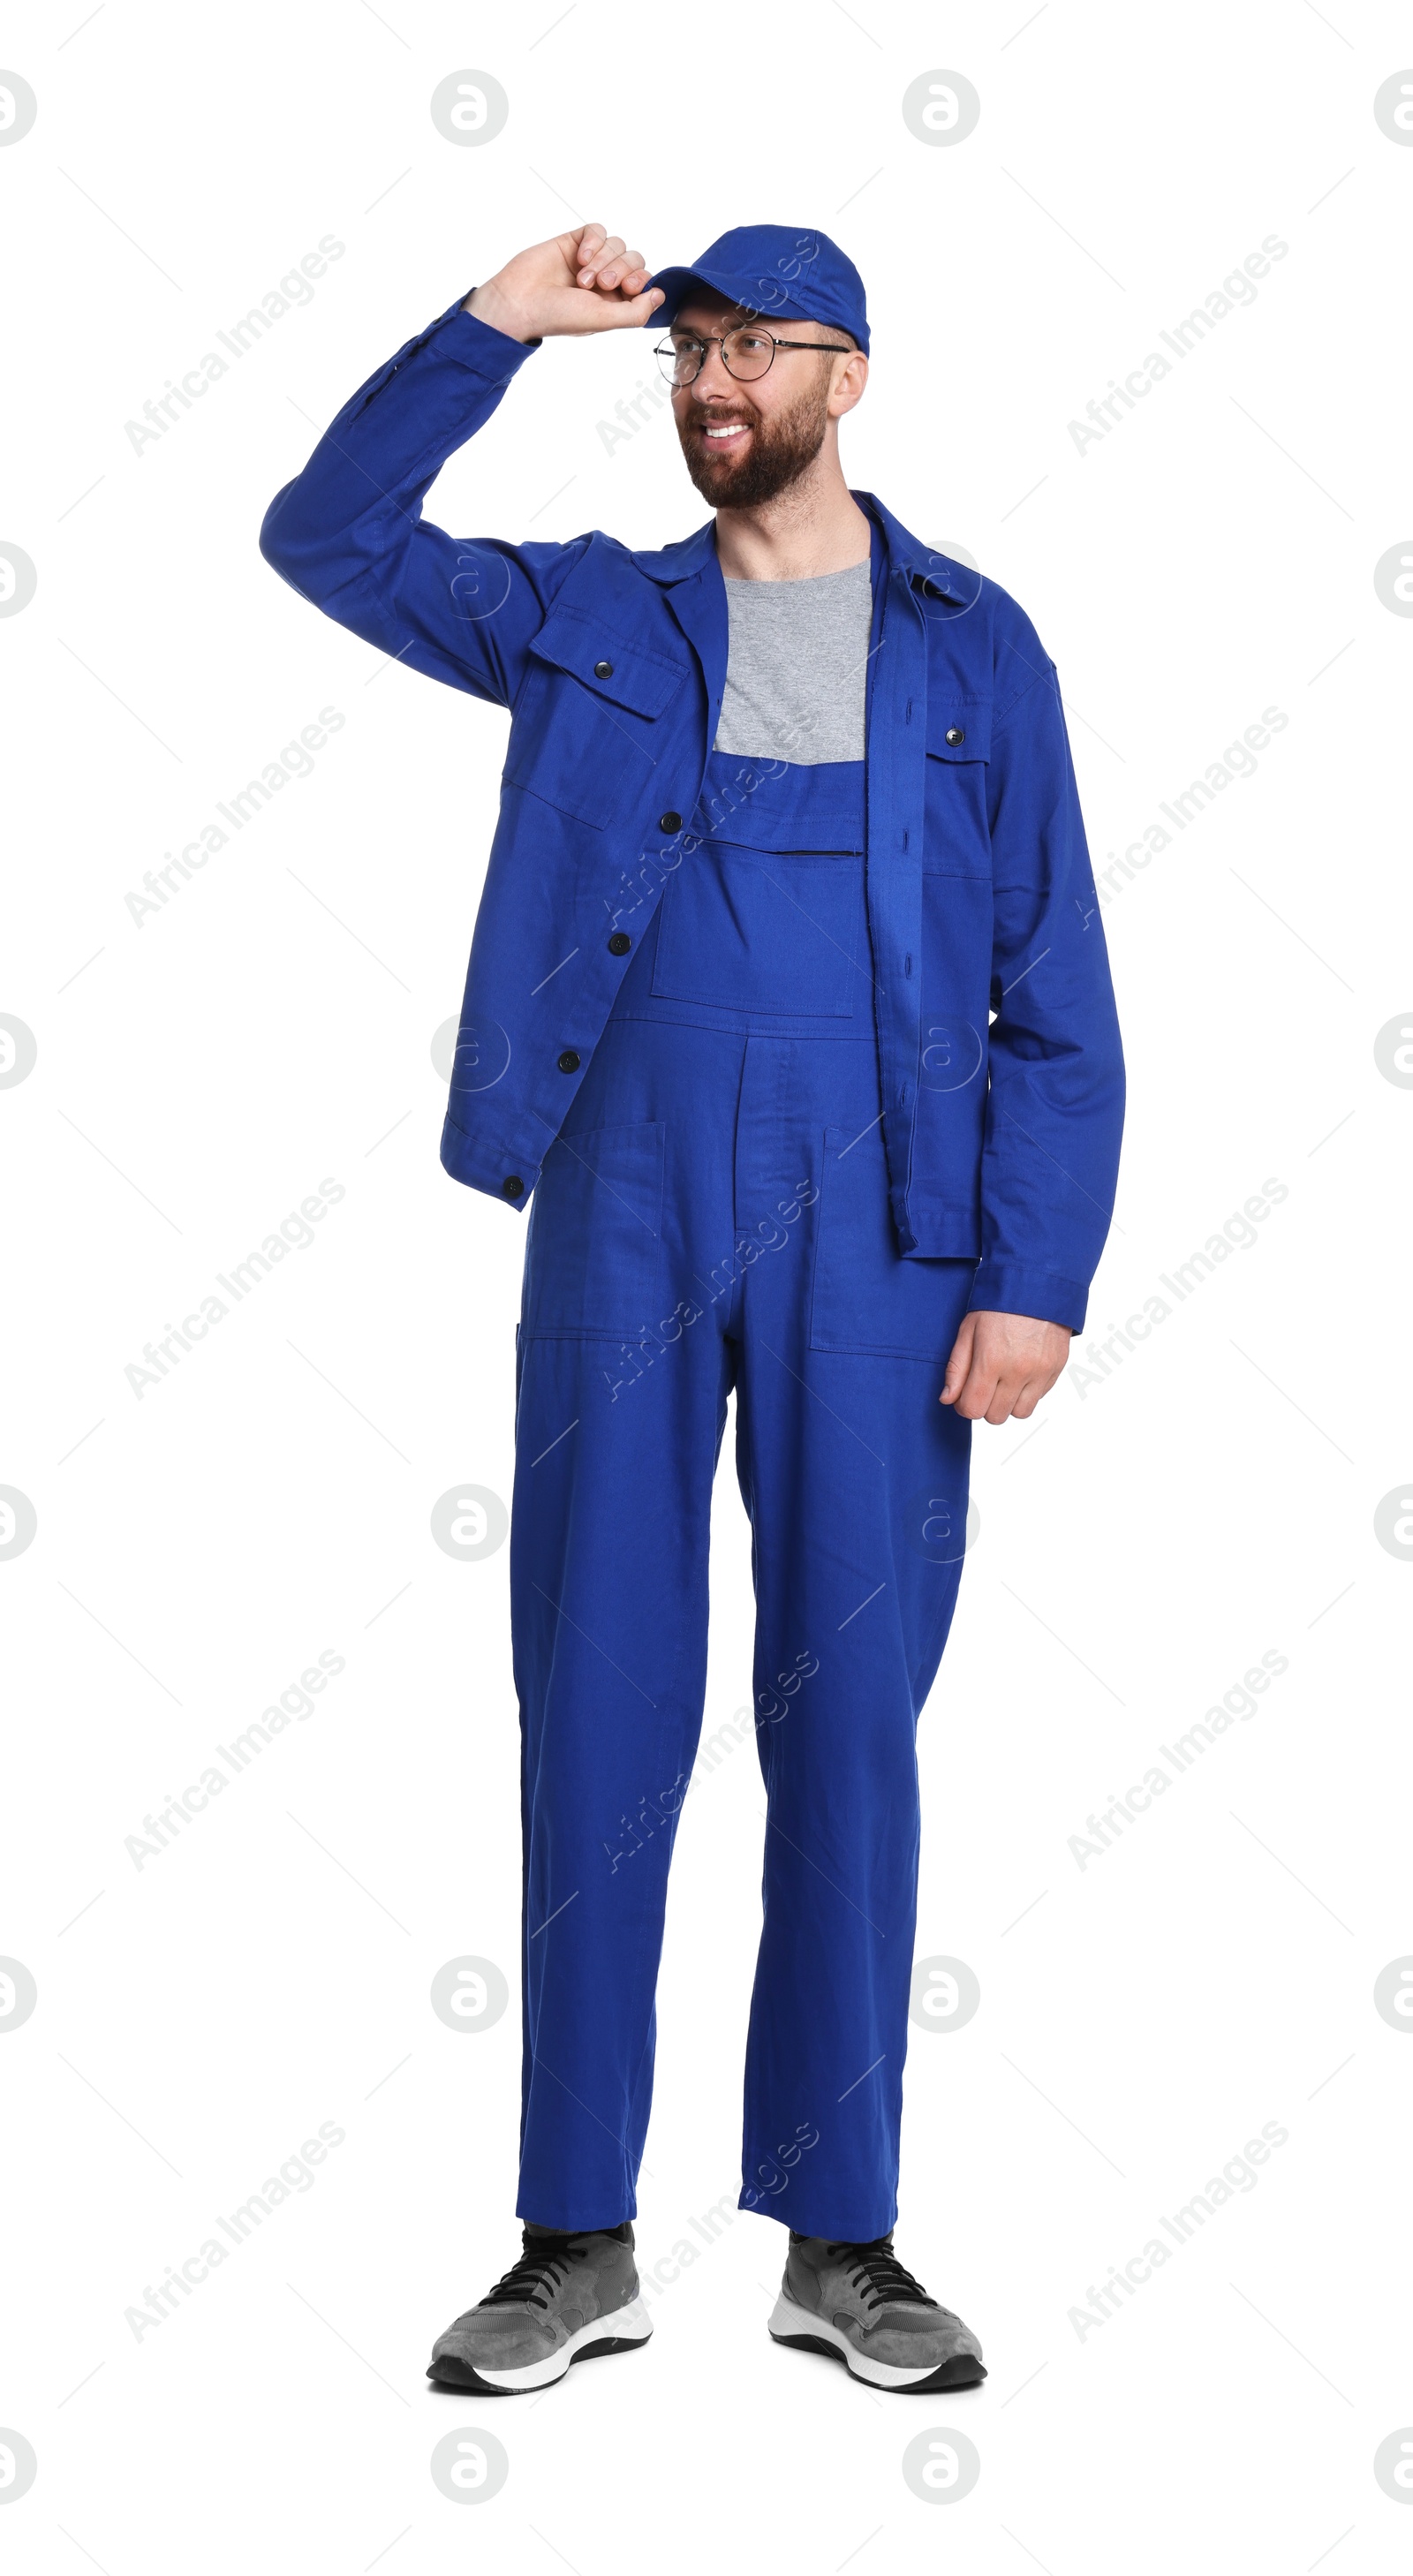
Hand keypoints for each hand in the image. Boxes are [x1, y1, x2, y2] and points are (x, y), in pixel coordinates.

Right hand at [465, 225, 661, 343]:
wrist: (520, 301)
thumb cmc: (558, 316)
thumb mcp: (604, 320)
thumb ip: (636, 312)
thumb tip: (659, 295)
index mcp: (614, 301)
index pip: (643, 280)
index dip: (641, 279)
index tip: (627, 288)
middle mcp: (604, 279)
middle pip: (633, 259)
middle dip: (620, 269)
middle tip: (599, 284)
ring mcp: (590, 259)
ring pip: (617, 243)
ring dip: (602, 259)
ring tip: (581, 278)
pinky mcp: (574, 242)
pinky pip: (597, 230)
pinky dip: (594, 241)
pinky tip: (580, 257)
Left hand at [940, 1310, 1070, 1423]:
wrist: (1037, 1283)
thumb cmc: (998, 1305)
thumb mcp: (968, 1330)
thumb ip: (956, 1368)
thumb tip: (947, 1399)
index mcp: (991, 1360)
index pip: (973, 1409)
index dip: (964, 1405)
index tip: (965, 1393)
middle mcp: (1018, 1371)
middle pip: (996, 1416)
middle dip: (985, 1405)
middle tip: (984, 1384)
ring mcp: (1041, 1371)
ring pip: (1020, 1413)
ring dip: (1008, 1403)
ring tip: (1004, 1381)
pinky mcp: (1056, 1369)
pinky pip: (1039, 1397)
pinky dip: (1027, 1392)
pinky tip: (1021, 1370)